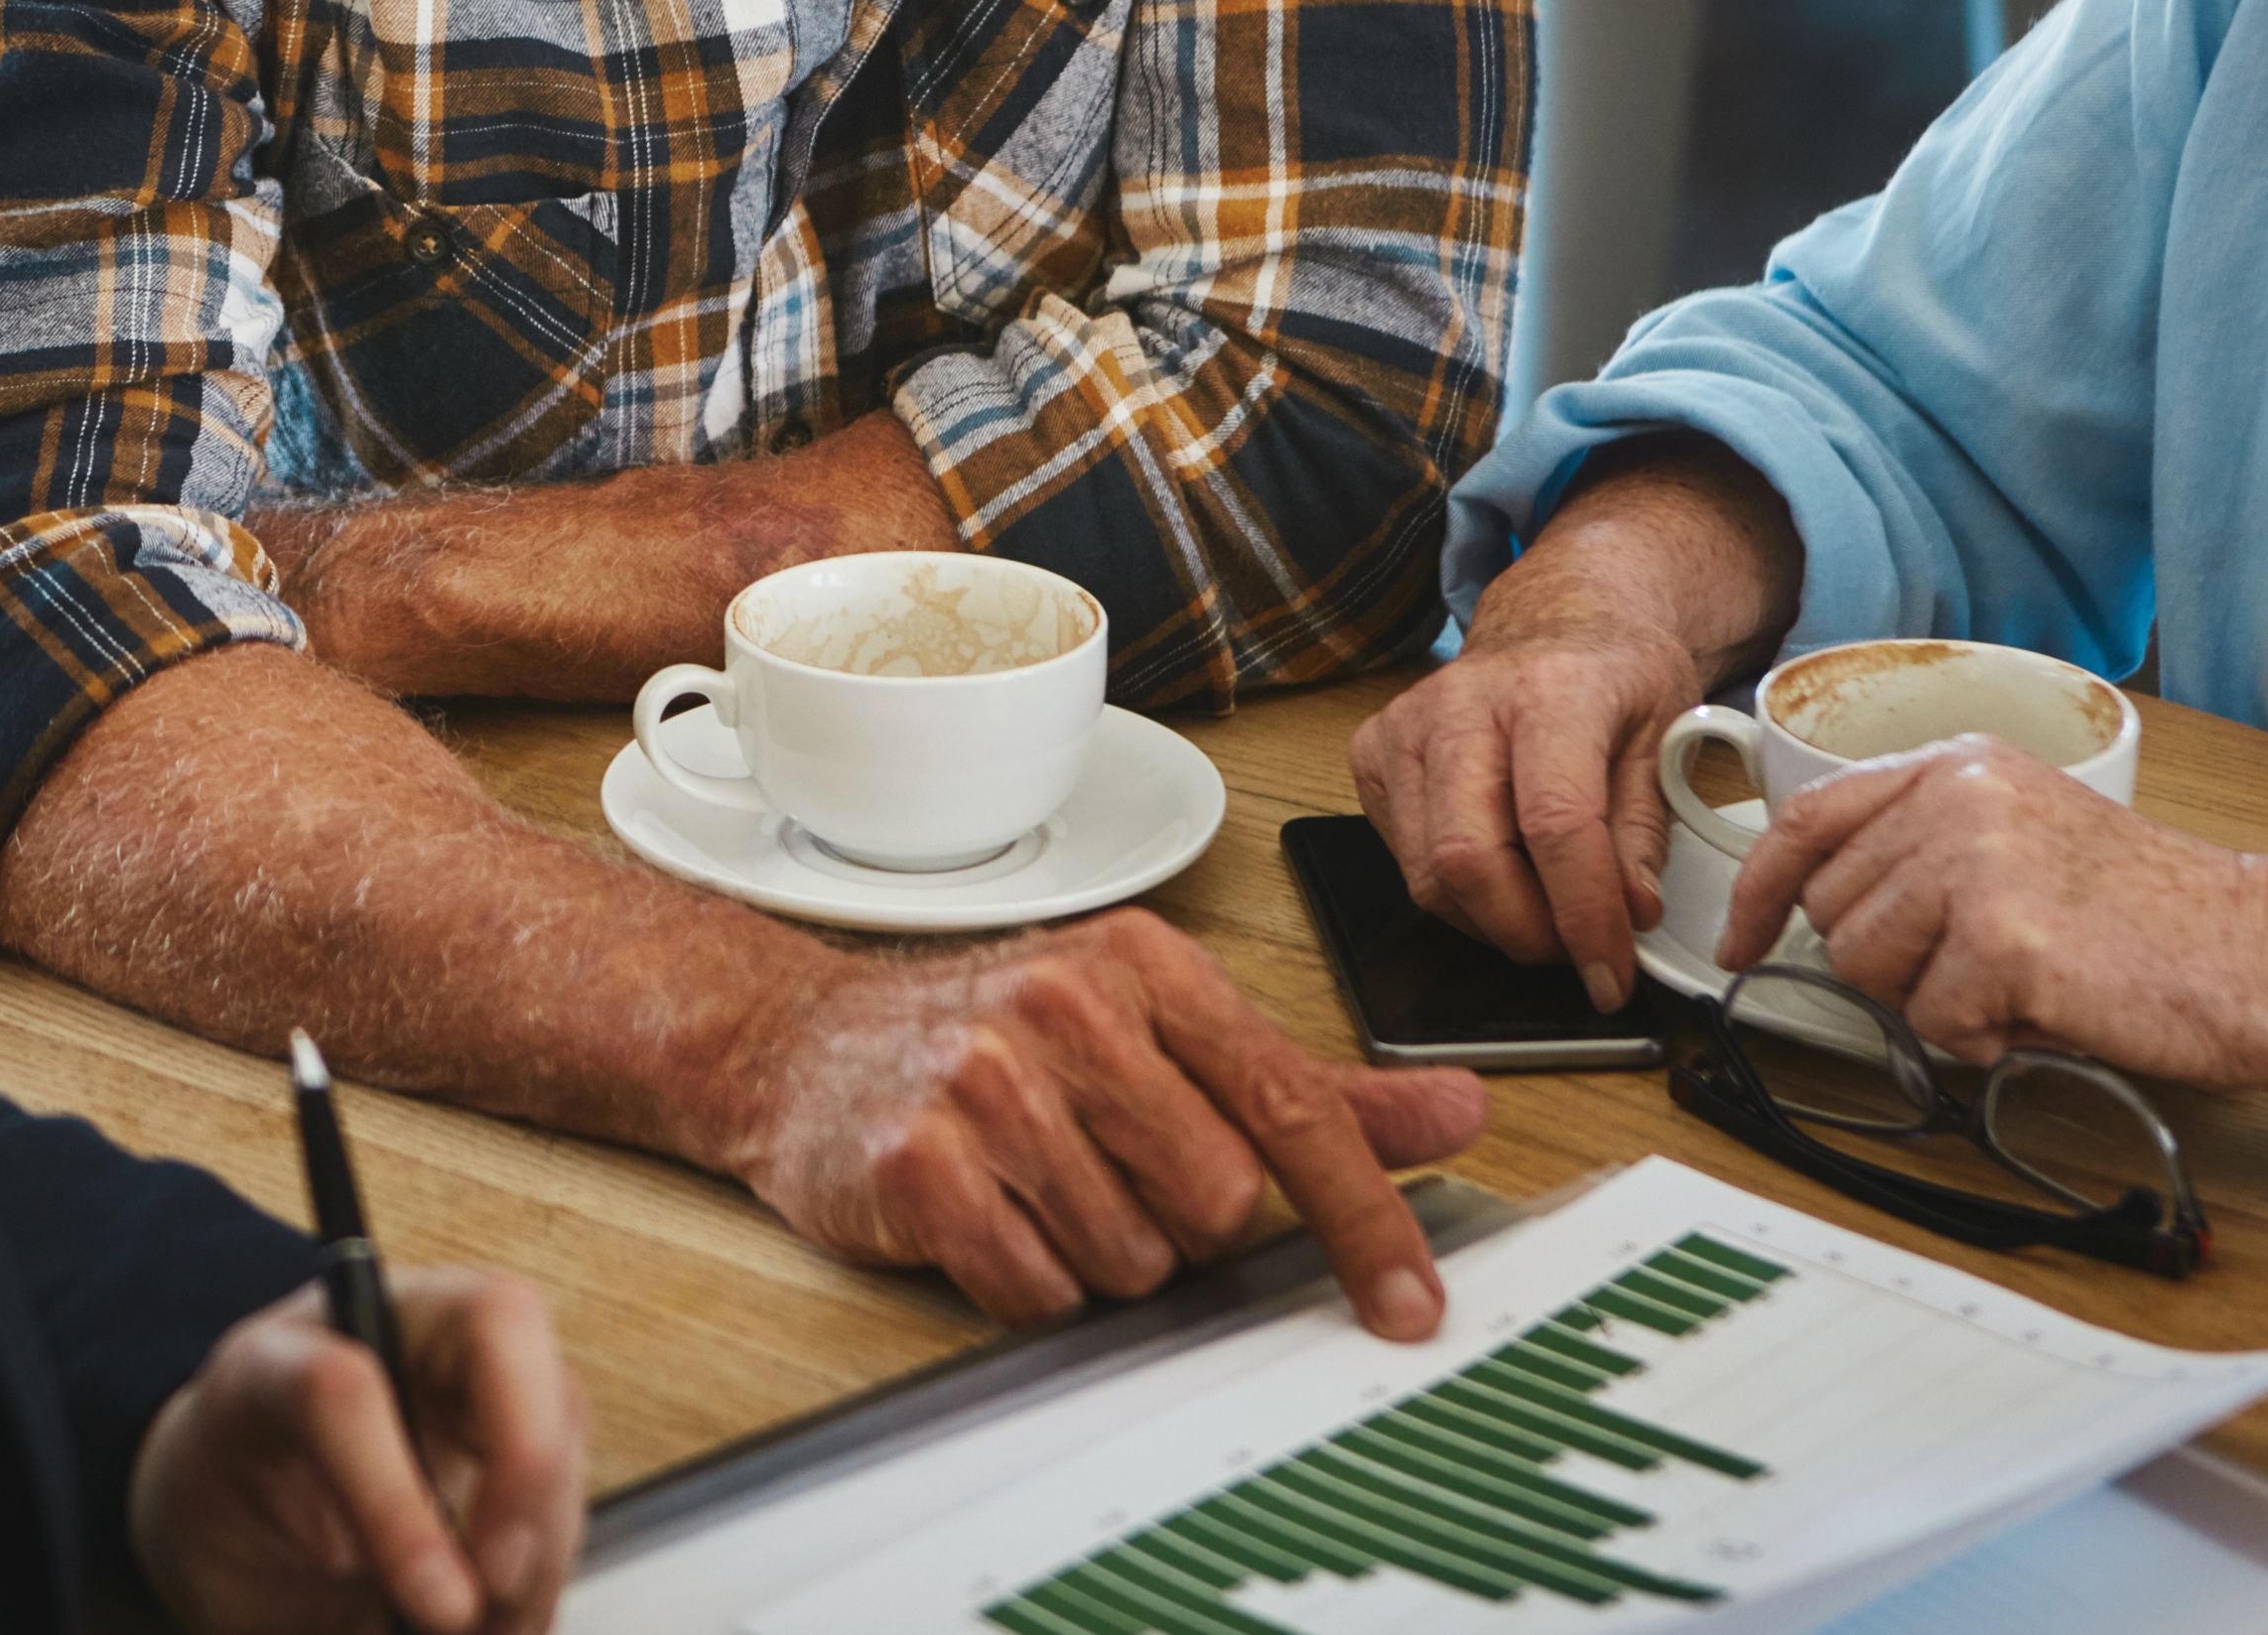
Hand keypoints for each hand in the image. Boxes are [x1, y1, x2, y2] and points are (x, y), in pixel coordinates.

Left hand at [127, 1268, 584, 1634]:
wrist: (230, 1504)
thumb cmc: (228, 1530)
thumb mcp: (237, 1585)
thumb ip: (323, 1610)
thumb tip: (444, 1622)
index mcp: (268, 1364)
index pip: (341, 1390)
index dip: (395, 1501)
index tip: (438, 1609)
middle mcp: (373, 1327)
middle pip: (495, 1320)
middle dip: (526, 1459)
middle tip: (499, 1584)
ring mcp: (448, 1358)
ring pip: (552, 1400)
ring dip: (546, 1531)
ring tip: (496, 1629)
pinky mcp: (499, 1411)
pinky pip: (563, 1458)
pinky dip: (551, 1547)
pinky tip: (509, 1614)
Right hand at [723, 908, 1487, 1335]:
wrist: (802, 1044)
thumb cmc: (995, 1036)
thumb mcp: (1158, 1031)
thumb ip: (1312, 1090)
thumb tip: (1466, 1109)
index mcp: (1143, 962)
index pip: (1290, 1105)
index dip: (1363, 1216)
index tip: (1412, 1304)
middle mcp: (1066, 1002)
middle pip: (1217, 1203)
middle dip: (1177, 1221)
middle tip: (1105, 1169)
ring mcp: (985, 1077)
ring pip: (1131, 1258)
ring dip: (1098, 1253)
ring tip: (1036, 1184)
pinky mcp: (918, 1160)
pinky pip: (1039, 1291)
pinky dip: (1027, 1281)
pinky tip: (988, 1218)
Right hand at [1343, 611, 1699, 1009]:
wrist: (1555, 618)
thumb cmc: (1613, 673)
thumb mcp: (1665, 738)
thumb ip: (1643, 830)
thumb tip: (1628, 913)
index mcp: (1548, 690)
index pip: (1554, 824)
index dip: (1583, 915)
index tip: (1612, 974)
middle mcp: (1461, 702)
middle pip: (1467, 858)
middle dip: (1527, 933)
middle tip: (1576, 952)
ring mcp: (1404, 726)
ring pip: (1427, 874)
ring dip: (1494, 924)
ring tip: (1548, 913)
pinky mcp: (1372, 752)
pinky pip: (1404, 861)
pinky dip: (1458, 895)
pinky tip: (1503, 874)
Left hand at [1718, 734, 2267, 1083]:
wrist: (2260, 954)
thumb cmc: (2156, 915)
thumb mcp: (2026, 835)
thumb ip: (1927, 845)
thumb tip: (1823, 907)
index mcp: (1959, 764)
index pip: (1809, 818)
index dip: (1760, 888)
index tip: (1739, 938)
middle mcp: (1957, 796)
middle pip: (1835, 908)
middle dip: (1890, 963)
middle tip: (1977, 969)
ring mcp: (1976, 861)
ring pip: (1868, 967)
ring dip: (1937, 1001)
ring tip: (2021, 983)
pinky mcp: (2002, 936)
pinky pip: (1933, 1022)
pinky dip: (1985, 1038)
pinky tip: (2048, 1009)